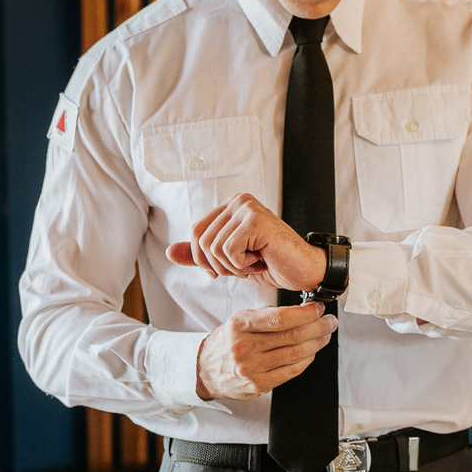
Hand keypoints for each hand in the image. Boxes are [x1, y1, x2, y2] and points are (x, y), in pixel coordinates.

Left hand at [166, 193, 327, 291]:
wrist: (304, 271)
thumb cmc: (270, 264)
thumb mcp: (228, 262)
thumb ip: (200, 256)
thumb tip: (168, 252)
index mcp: (230, 206)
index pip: (196, 233)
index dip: (204, 259)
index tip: (227, 268)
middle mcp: (238, 200)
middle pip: (201, 241)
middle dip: (219, 265)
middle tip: (245, 265)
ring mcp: (248, 207)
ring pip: (214, 248)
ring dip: (233, 267)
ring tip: (255, 261)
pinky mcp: (256, 220)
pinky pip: (228, 251)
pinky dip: (243, 265)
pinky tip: (262, 259)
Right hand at [194, 301, 337, 399]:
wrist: (206, 370)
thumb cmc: (228, 341)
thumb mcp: (240, 320)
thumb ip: (267, 315)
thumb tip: (301, 310)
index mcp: (240, 325)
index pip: (280, 318)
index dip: (305, 313)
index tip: (319, 308)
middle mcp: (244, 347)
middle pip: (292, 336)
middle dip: (318, 327)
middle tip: (330, 322)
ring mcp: (252, 368)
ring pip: (295, 354)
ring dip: (316, 343)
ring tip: (325, 335)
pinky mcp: (259, 385)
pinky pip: (291, 371)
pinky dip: (306, 360)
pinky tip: (312, 352)